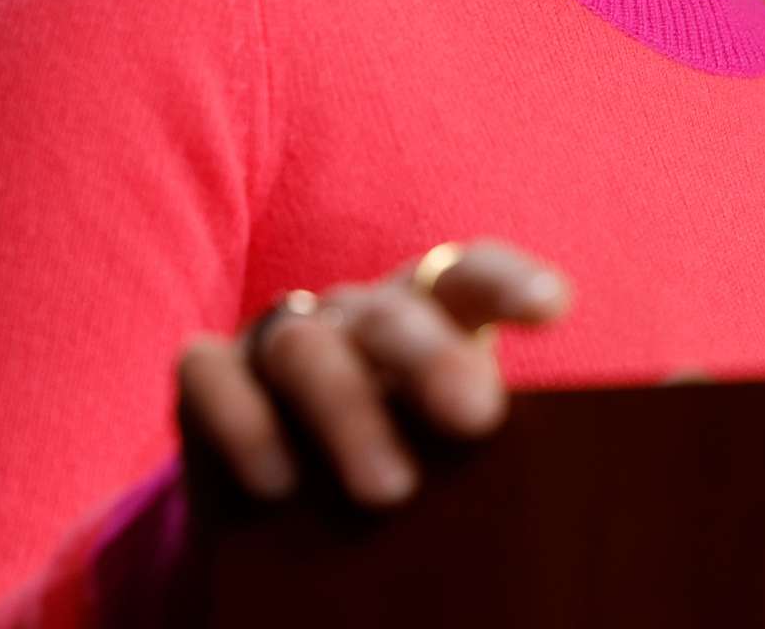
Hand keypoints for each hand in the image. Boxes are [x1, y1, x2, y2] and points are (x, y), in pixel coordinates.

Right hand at [175, 240, 570, 507]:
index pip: (471, 275)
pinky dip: (243, 424)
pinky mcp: (211, 372)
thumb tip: (533, 478)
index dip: (510, 283)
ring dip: (347, 413)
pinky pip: (212, 376)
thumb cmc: (403, 450)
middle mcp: (356, 311)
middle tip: (476, 416)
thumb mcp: (447, 437)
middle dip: (432, 360)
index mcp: (429, 309)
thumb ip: (478, 431)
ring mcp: (279, 336)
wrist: (286, 483)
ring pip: (306, 347)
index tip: (553, 308)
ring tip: (389, 490)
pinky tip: (277, 483)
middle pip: (392, 316)